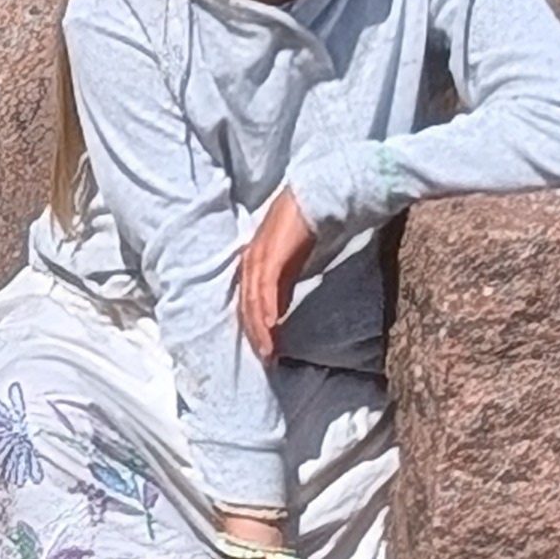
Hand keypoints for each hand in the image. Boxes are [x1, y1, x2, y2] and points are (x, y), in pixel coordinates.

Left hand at [235, 189, 315, 359]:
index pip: (248, 302)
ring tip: (269, 350)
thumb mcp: (290, 264)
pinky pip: (266, 286)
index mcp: (252, 264)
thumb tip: (279, 312)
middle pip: (246, 305)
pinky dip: (268, 307)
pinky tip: (273, 324)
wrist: (313, 200)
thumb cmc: (302, 229)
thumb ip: (282, 286)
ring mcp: (258, 258)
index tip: (264, 350)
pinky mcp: (270, 254)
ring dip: (260, 327)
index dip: (253, 328)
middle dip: (254, 334)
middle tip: (266, 358)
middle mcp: (250, 262)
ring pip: (253, 300)